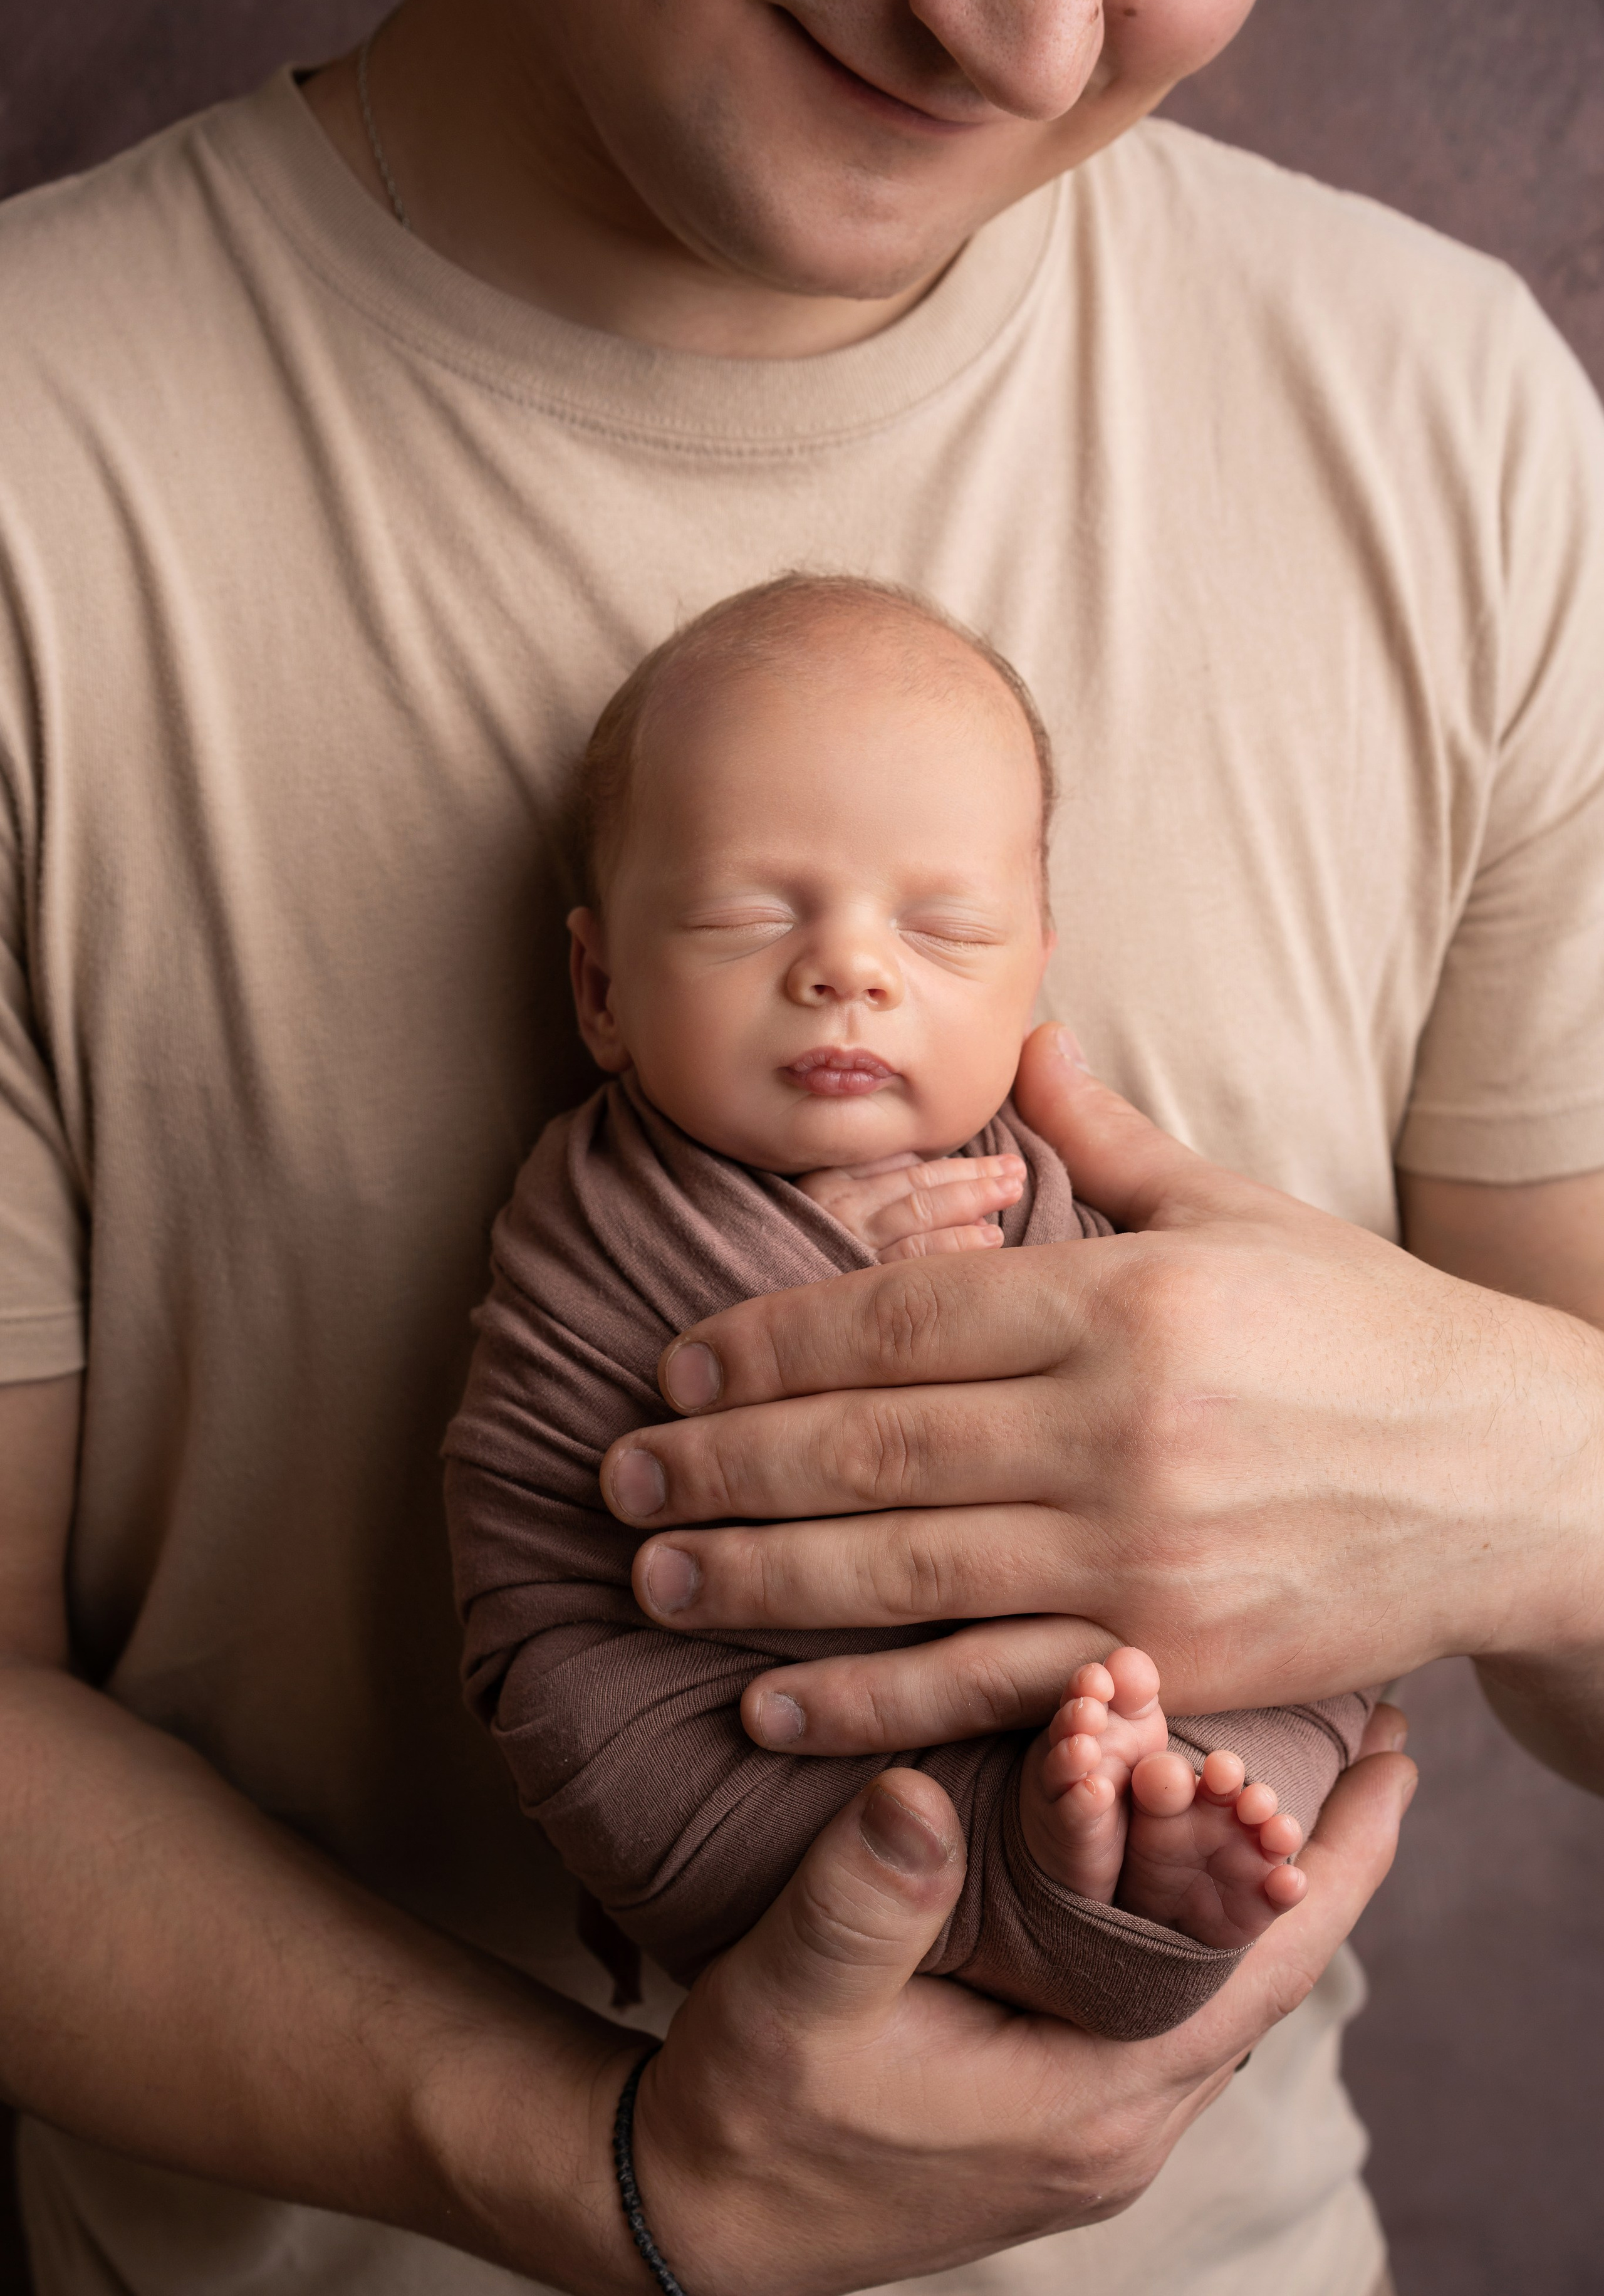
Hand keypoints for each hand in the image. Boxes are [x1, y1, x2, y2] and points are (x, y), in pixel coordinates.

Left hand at [601, 1026, 1603, 1757]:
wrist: (1523, 1476)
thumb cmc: (1373, 1331)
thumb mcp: (1244, 1210)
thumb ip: (1108, 1137)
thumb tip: (1021, 1037)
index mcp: (1123, 1299)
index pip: (894, 1319)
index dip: (762, 1343)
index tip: (672, 1367)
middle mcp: (1118, 1426)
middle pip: (869, 1445)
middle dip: (721, 1465)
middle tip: (614, 1478)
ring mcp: (1140, 1554)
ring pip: (903, 1570)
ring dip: (758, 1579)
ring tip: (651, 1576)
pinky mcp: (1168, 1657)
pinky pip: (988, 1687)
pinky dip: (869, 1705)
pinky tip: (770, 1707)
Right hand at [606, 1731, 1414, 2295]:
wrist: (700, 2217)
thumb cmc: (750, 2116)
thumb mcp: (792, 1999)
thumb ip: (863, 1900)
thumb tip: (914, 1793)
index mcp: (1089, 2099)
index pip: (1260, 1972)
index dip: (1334, 1863)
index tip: (1395, 1761)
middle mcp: (1116, 2121)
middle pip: (1259, 1973)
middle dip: (1313, 1855)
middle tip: (1366, 1738)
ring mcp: (1088, 2120)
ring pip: (1214, 1986)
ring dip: (1252, 1884)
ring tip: (1290, 1779)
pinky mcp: (1053, 2105)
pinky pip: (1162, 2000)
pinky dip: (1187, 1916)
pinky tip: (1179, 1858)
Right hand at [795, 1149, 1026, 1261]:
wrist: (726, 1306)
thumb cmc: (776, 1254)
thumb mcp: (810, 1205)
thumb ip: (862, 1180)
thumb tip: (915, 1159)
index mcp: (828, 1183)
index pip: (907, 1170)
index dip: (959, 1167)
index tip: (999, 1163)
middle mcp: (836, 1209)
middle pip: (920, 1190)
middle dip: (975, 1182)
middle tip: (1017, 1175)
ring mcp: (842, 1245)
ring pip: (921, 1219)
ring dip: (972, 1207)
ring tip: (1010, 1203)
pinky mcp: (844, 1283)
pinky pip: (910, 1260)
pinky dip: (955, 1246)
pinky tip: (989, 1242)